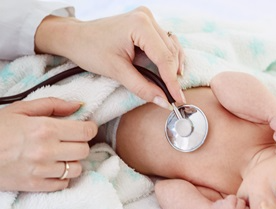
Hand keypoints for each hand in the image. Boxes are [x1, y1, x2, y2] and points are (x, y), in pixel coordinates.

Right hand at [0, 98, 96, 191]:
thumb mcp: (21, 109)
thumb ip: (53, 105)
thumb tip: (79, 106)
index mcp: (45, 128)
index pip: (86, 132)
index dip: (89, 128)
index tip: (85, 127)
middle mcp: (47, 150)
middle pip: (84, 150)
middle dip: (80, 144)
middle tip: (70, 140)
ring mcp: (42, 171)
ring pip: (77, 169)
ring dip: (72, 161)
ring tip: (60, 155)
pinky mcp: (35, 186)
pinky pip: (63, 184)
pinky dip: (62, 177)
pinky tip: (52, 168)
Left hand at [35, 6, 184, 108]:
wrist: (76, 37)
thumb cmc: (90, 50)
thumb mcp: (117, 71)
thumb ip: (142, 87)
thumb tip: (163, 101)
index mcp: (140, 25)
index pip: (164, 58)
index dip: (172, 81)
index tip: (178, 99)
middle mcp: (147, 17)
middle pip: (170, 52)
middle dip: (173, 76)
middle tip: (174, 97)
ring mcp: (147, 18)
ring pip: (171, 47)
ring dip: (173, 67)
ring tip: (172, 86)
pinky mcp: (146, 24)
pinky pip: (165, 42)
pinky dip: (168, 58)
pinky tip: (168, 71)